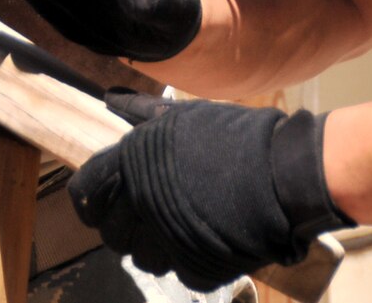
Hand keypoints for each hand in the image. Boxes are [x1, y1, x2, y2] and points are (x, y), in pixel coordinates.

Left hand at [70, 93, 352, 290]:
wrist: (285, 172)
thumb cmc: (233, 136)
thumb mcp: (184, 116)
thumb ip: (142, 113)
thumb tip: (110, 99)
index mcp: (131, 163)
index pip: (86, 192)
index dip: (92, 199)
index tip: (105, 202)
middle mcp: (141, 204)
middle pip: (111, 234)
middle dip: (126, 227)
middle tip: (150, 216)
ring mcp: (167, 240)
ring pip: (143, 258)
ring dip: (157, 247)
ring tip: (181, 228)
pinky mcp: (195, 268)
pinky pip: (179, 272)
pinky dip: (190, 261)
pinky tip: (206, 240)